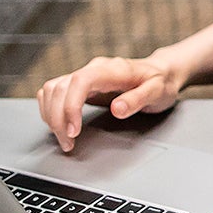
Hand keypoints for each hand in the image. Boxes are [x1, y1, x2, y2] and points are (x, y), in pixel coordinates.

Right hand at [36, 54, 188, 151]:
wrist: (162, 73)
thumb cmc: (161, 82)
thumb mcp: (158, 91)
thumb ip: (138, 99)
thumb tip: (117, 109)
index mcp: (111, 69)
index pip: (79, 81)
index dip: (71, 106)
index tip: (74, 130)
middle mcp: (93, 69)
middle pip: (60, 87)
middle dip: (58, 118)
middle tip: (68, 143)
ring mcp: (85, 76)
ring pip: (52, 89)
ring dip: (51, 115)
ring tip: (64, 139)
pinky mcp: (80, 85)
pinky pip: (54, 92)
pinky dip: (50, 109)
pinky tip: (59, 125)